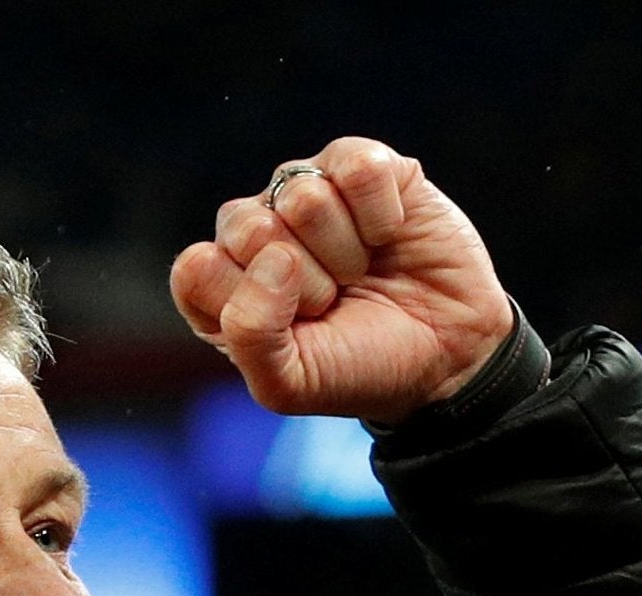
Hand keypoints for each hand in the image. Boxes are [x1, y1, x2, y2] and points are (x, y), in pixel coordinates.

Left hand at [169, 138, 513, 424]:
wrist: (445, 357)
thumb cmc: (358, 369)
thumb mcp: (290, 384)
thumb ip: (249, 336)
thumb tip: (276, 256)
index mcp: (222, 285)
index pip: (196, 269)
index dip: (251, 303)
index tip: (294, 329)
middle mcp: (257, 232)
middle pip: (245, 227)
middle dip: (301, 281)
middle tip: (331, 302)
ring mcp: (308, 193)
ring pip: (302, 195)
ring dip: (344, 251)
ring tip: (359, 273)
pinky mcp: (363, 168)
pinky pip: (356, 167)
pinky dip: (380, 215)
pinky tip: (388, 237)